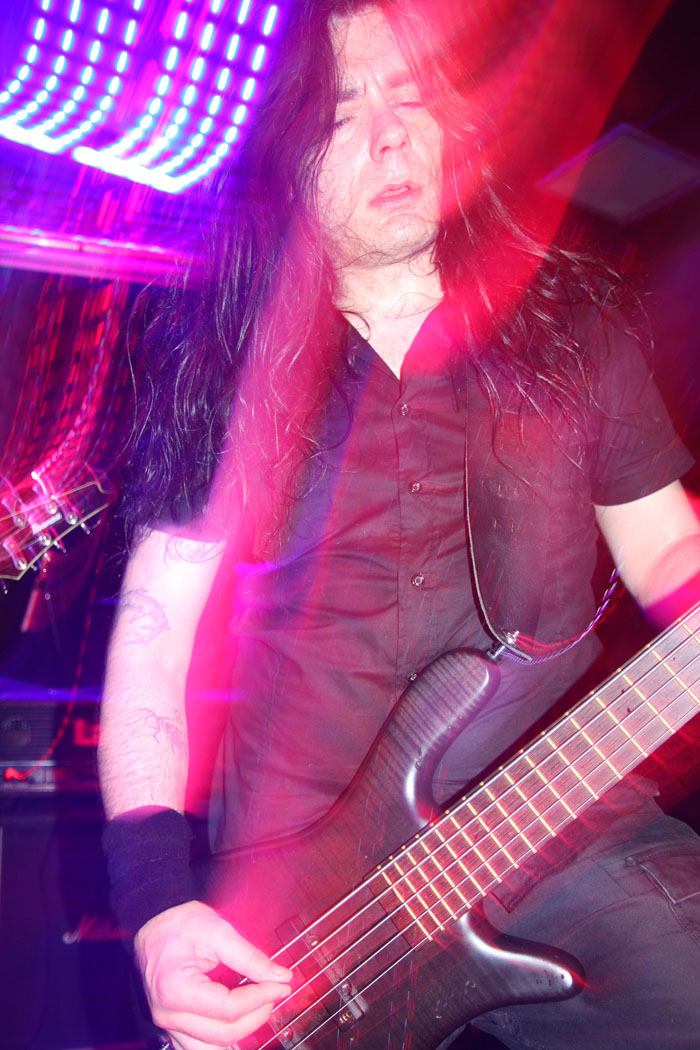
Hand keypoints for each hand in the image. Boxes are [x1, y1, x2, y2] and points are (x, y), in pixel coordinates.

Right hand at [134, 900, 292, 1049]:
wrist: (153, 922)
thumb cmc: (179, 923)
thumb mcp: (218, 931)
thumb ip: (250, 957)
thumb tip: (279, 976)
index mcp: (176, 989)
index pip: (230, 1009)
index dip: (261, 997)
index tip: (281, 985)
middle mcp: (168, 1014)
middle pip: (224, 1034)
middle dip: (257, 1015)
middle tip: (273, 991)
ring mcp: (168, 1024)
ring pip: (211, 1049)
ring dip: (241, 1032)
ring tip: (259, 1007)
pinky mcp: (172, 1025)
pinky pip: (198, 1047)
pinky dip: (222, 1040)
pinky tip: (239, 1026)